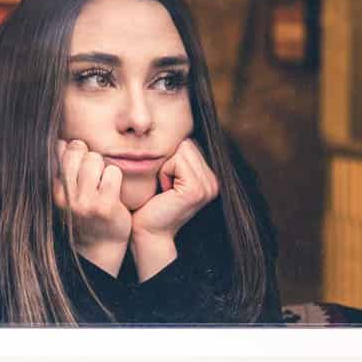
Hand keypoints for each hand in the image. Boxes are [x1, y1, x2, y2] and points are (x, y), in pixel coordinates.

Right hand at [53, 138, 130, 276]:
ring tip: (103, 181)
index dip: (74, 150)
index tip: (80, 164)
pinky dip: (116, 177)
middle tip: (95, 171)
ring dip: (103, 166)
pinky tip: (113, 190)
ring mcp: (85, 202)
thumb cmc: (85, 212)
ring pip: (95, 159)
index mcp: (54, 189)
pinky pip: (113, 172)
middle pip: (77, 150)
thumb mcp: (67, 192)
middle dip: (89, 154)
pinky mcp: (105, 206)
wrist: (99, 245)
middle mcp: (66, 196)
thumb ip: (64, 168)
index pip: (59, 149)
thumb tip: (64, 141)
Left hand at [129, 139, 219, 279]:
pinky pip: (176, 162)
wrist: (147, 231)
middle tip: (164, 186)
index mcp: (209, 178)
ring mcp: (208, 187)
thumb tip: (172, 130)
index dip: (171, 158)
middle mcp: (214, 182)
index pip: (190, 144)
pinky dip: (164, 172)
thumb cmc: (150, 203)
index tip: (166, 181)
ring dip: (165, 167)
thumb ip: (177, 158)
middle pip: (187, 144)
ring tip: (164, 188)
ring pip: (182, 150)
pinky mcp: (196, 190)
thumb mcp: (167, 176)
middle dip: (169, 161)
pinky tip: (164, 191)